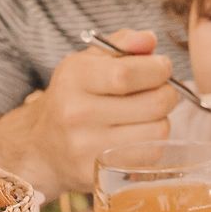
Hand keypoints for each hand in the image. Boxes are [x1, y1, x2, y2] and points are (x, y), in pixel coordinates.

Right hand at [37, 28, 177, 191]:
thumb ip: (123, 43)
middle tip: (161, 90)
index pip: (127, 74)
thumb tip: (149, 40)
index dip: (158, 69)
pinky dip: (152, 143)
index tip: (163, 67)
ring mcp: (86, 147)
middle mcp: (76, 113)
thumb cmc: (75, 96)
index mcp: (74, 78)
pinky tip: (136, 135)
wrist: (42, 145)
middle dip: (168, 93)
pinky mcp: (98, 171)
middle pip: (153, 103)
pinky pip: (150, 155)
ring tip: (145, 114)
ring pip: (158, 130)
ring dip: (161, 119)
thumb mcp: (90, 61)